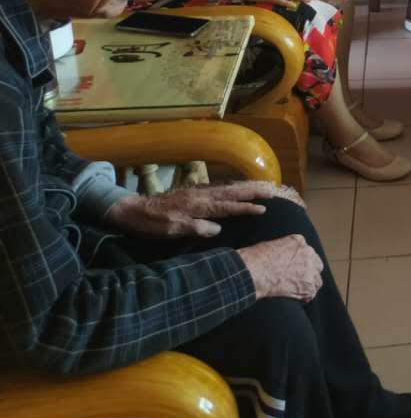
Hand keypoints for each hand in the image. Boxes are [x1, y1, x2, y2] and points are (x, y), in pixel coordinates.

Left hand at [105, 181, 295, 237]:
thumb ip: (195, 227)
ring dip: (245, 187)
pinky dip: (232, 188)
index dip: (246, 208)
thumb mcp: (170, 230)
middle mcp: (200, 196)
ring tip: (261, 187)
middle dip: (252, 191)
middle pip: (231, 192)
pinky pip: (218, 189)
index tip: (264, 209)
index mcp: (197, 206)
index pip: (228, 206)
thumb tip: (218, 228)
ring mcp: (197, 193)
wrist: (131, 210)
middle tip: (272, 190)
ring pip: (226, 188)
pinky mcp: (192, 193)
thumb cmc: (151, 223)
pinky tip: (236, 188)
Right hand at [236, 234, 323, 300]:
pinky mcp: (308, 285)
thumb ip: (282, 251)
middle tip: (299, 279)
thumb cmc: (254, 259)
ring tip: (299, 291)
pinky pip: (312, 293)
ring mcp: (310, 270)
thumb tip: (279, 259)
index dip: (300, 262)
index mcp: (298, 241)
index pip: (306, 252)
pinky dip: (305, 297)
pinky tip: (298, 299)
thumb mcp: (269, 246)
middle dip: (309, 271)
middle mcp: (308, 253)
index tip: (294, 268)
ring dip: (308, 285)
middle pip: (315, 264)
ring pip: (316, 279)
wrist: (253, 272)